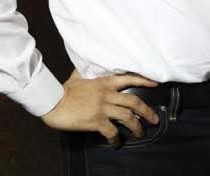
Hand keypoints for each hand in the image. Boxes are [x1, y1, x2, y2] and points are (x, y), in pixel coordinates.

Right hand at [41, 69, 161, 145]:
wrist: (54, 101)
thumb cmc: (65, 90)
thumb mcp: (79, 76)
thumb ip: (88, 72)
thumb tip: (90, 67)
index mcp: (104, 82)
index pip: (129, 79)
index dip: (144, 81)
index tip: (155, 84)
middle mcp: (107, 94)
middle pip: (134, 102)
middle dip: (147, 111)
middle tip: (155, 119)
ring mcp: (103, 108)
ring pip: (128, 117)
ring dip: (137, 127)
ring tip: (141, 133)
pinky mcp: (97, 121)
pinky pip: (112, 132)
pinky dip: (116, 138)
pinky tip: (116, 142)